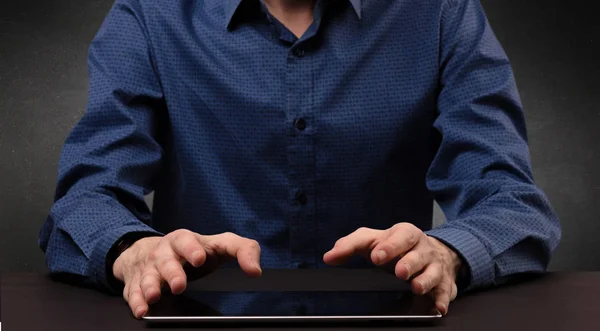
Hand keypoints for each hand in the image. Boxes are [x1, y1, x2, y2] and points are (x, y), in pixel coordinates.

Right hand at [112, 229, 261, 318]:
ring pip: (147, 276)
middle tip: (179, 285)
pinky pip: (133, 291)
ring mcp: (148, 268)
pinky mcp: (136, 282)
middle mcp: (164, 252)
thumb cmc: (194, 250)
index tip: (199, 259)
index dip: (192, 249)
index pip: (187, 240)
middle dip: (171, 271)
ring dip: (149, 286)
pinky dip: (136, 301)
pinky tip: (142, 309)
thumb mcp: (220, 245)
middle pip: (165, 259)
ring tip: (155, 296)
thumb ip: (243, 250)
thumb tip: (256, 270)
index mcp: (184, 240)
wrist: (154, 250)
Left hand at [323, 223, 461, 314]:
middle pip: (417, 254)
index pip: (398, 236)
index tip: (376, 256)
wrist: (432, 251)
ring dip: (425, 280)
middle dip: (409, 262)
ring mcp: (434, 266)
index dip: (388, 246)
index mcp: (404, 234)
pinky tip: (438, 308)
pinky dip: (443, 300)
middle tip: (399, 272)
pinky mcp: (444, 283)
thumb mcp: (373, 240)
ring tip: (416, 287)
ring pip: (433, 272)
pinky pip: (445, 292)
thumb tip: (329, 257)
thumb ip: (350, 246)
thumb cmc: (396, 246)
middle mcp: (422, 249)